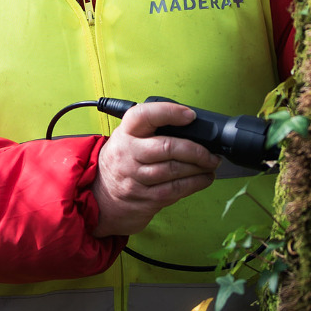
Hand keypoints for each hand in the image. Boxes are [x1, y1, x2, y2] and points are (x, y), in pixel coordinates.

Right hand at [91, 101, 220, 238]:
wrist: (100, 198)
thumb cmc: (121, 162)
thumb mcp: (127, 139)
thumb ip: (151, 130)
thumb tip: (189, 125)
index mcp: (125, 133)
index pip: (144, 115)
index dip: (169, 112)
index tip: (189, 115)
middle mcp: (128, 154)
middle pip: (167, 147)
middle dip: (196, 150)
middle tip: (211, 152)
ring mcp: (135, 178)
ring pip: (174, 171)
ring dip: (199, 168)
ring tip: (211, 164)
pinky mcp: (144, 199)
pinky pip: (175, 190)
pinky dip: (195, 184)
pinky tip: (204, 179)